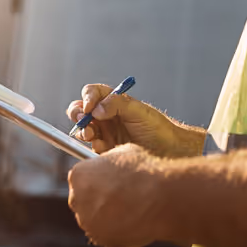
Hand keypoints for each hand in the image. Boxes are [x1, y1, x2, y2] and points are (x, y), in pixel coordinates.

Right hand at [66, 84, 204, 156]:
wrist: (169, 153)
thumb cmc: (157, 128)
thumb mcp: (139, 111)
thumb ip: (117, 104)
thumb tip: (96, 108)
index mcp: (113, 101)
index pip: (92, 93)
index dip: (87, 98)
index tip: (89, 107)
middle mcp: (106, 116)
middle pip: (81, 110)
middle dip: (77, 114)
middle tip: (82, 121)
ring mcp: (105, 133)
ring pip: (83, 130)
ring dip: (83, 131)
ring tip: (92, 136)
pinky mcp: (106, 150)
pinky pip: (91, 148)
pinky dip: (95, 146)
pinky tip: (106, 148)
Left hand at [67, 143, 164, 246]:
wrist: (158, 197)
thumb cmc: (143, 172)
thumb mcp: (122, 153)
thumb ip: (108, 162)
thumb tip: (110, 166)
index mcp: (78, 175)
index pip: (79, 178)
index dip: (95, 179)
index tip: (106, 181)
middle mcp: (77, 199)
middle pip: (82, 200)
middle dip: (96, 198)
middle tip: (116, 196)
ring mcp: (87, 221)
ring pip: (93, 219)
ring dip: (105, 215)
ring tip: (128, 209)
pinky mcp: (100, 238)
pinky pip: (104, 234)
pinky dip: (115, 229)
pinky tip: (131, 220)